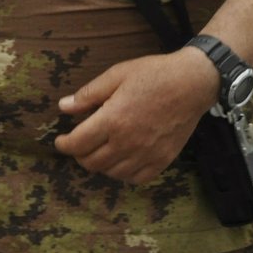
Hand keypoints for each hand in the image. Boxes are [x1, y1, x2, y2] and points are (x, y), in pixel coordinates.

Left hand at [53, 50, 217, 183]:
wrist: (192, 83)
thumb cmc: (153, 74)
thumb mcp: (116, 75)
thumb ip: (88, 95)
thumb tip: (63, 107)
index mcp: (113, 120)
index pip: (78, 144)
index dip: (64, 145)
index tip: (60, 141)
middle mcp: (127, 142)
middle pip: (92, 162)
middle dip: (79, 155)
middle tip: (79, 144)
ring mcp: (146, 154)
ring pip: (112, 173)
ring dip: (100, 164)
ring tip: (99, 150)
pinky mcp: (163, 160)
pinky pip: (136, 178)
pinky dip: (123, 173)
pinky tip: (121, 161)